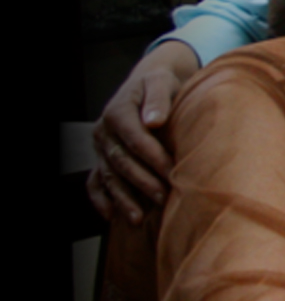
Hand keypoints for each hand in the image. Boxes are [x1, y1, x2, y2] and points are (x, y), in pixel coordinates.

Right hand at [89, 41, 198, 222]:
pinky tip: (111, 216)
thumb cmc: (159, 85)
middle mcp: (104, 132)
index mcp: (118, 112)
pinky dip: (101, 199)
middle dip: (142, 182)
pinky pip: (95, 181)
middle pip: (122, 161)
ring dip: (123, 198)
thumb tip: (154, 120)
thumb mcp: (161, 82)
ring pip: (109, 176)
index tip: (172, 173)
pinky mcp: (101, 158)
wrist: (147, 84)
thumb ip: (159, 99)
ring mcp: (100, 147)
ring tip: (139, 218)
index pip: (135, 139)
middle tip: (163, 198)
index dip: (153, 157)